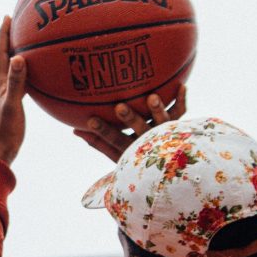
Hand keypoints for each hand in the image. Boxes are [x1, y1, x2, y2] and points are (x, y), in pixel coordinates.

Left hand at [0, 16, 27, 165]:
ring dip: (18, 55)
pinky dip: (28, 74)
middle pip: (5, 57)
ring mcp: (5, 96)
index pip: (0, 53)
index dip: (3, 35)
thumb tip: (18, 57)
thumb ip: (15, 83)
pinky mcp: (12, 106)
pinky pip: (21, 83)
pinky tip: (38, 76)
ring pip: (12, 69)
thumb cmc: (4, 132)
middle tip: (18, 23)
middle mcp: (0, 87)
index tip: (7, 16)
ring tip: (28, 43)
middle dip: (10, 39)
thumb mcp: (12, 105)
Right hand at [72, 85, 187, 161]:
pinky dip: (182, 101)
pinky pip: (181, 113)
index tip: (90, 120)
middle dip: (130, 118)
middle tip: (120, 106)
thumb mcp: (115, 154)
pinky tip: (182, 85)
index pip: (114, 140)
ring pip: (163, 122)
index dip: (102, 131)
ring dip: (157, 110)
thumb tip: (74, 130)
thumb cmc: (135, 158)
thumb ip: (97, 142)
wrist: (167, 170)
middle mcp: (149, 142)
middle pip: (140, 130)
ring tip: (152, 97)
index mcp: (132, 149)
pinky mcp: (177, 126)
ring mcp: (165, 134)